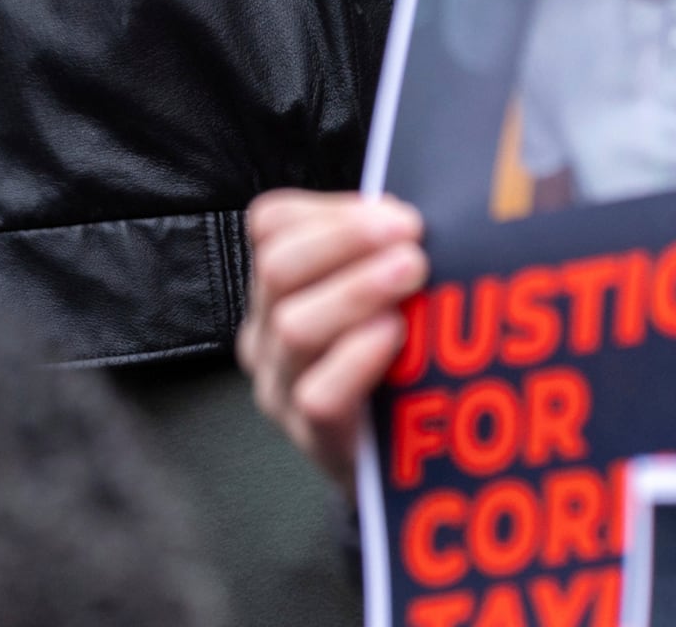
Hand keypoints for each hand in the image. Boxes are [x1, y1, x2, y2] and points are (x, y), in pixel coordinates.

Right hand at [239, 189, 429, 485]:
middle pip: (277, 267)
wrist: (391, 465)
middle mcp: (266, 333)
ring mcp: (281, 389)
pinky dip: (357, 357)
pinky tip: (393, 335)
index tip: (394, 212)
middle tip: (409, 236)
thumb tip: (407, 212)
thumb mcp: (378, 299)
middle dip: (346, 240)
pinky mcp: (312, 440)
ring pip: (294, 327)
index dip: (329, 209)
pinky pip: (320, 394)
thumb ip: (382, 254)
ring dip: (357, 291)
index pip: (271, 224)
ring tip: (410, 275)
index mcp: (278, 286)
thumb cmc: (389, 367)